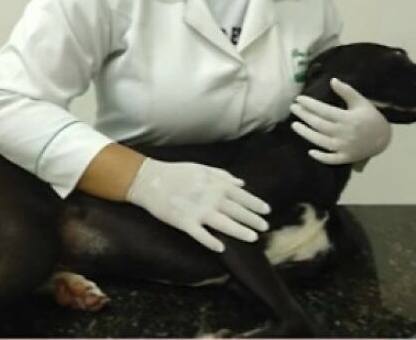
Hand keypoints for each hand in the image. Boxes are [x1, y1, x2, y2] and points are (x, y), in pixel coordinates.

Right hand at [125, 158, 270, 252]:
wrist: (148, 180)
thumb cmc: (176, 172)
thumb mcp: (201, 168)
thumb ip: (222, 176)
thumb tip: (242, 183)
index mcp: (214, 183)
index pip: (240, 194)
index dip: (255, 203)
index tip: (267, 210)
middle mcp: (209, 197)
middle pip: (236, 210)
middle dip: (252, 219)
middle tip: (265, 227)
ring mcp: (196, 210)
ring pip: (223, 223)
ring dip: (239, 231)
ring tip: (253, 237)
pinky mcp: (183, 222)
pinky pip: (199, 234)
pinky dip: (210, 241)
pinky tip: (221, 248)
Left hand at [290, 78, 391, 167]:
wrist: (384, 138)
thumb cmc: (371, 117)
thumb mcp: (361, 102)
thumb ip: (347, 91)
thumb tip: (332, 80)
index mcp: (348, 118)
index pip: (324, 111)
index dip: (310, 104)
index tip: (299, 99)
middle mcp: (344, 133)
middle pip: (319, 125)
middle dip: (304, 116)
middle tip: (293, 108)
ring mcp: (344, 147)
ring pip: (321, 141)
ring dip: (306, 134)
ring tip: (294, 125)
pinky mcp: (346, 157)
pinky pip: (331, 159)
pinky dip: (321, 157)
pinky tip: (310, 151)